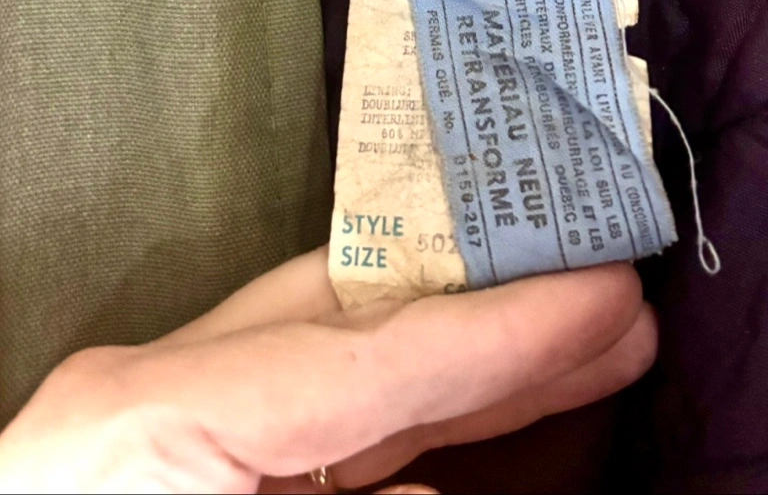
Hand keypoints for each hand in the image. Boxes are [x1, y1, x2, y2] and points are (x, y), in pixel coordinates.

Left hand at [0, 247, 655, 493]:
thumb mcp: (218, 474)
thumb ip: (365, 483)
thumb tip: (453, 489)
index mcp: (150, 410)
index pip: (368, 349)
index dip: (504, 327)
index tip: (613, 296)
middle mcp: (158, 390)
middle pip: (360, 318)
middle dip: (495, 310)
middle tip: (617, 291)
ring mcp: (166, 423)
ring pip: (348, 365)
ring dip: (469, 362)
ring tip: (586, 341)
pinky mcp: (182, 456)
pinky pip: (319, 424)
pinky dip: (408, 416)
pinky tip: (486, 417)